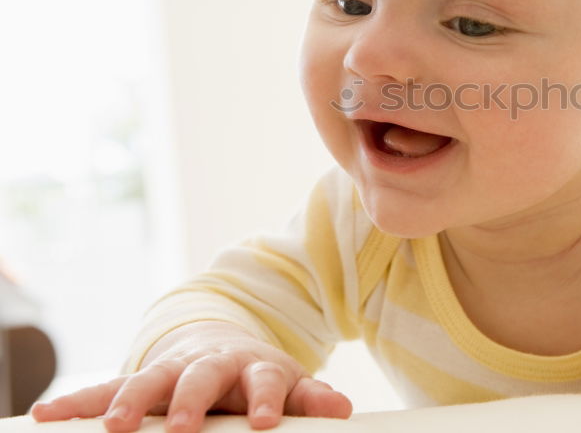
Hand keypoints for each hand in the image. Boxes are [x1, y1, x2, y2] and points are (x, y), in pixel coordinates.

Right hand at [30, 321, 351, 432]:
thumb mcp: (287, 385)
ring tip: (114, 426)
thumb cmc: (256, 378)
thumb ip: (310, 399)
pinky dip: (78, 401)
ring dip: (129, 401)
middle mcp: (211, 364)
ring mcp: (171, 370)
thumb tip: (343, 411)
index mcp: (254, 366)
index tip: (264, 420)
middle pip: (201, 377)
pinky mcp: (139, 380)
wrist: (221, 346)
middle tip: (184, 424)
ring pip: (148, 380)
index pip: (264, 379)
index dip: (265, 398)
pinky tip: (48, 415)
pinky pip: (104, 389)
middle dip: (190, 400)